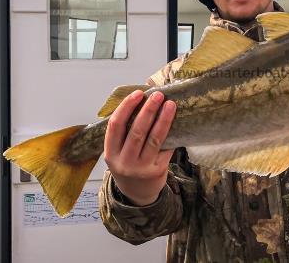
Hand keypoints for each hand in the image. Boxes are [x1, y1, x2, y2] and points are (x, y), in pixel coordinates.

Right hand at [103, 90, 176, 205]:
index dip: (126, 107)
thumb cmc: (128, 165)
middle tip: (158, 95)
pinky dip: (171, 134)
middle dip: (148, 110)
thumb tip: (141, 101)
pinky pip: (166, 148)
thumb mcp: (117, 153)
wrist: (137, 194)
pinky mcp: (157, 171)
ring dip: (163, 119)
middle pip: (137, 131)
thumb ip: (124, 134)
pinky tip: (178, 122)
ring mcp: (141, 168)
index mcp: (110, 153)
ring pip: (154, 139)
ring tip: (170, 104)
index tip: (138, 93)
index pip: (116, 125)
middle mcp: (124, 161)